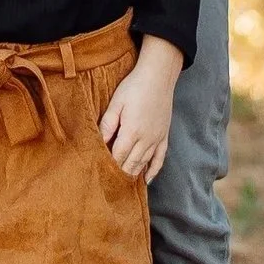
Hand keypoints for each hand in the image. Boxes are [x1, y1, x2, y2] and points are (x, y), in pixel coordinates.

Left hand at [101, 38, 182, 181]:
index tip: (98, 176)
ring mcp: (157, 139)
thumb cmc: (134, 87)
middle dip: (119, 175)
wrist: (159, 76)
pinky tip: (147, 180)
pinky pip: (160, 159)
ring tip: (122, 186)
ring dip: (133, 174)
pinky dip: (153, 171)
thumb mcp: (116, 103)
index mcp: (131, 132)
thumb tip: (98, 143)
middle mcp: (146, 140)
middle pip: (131, 164)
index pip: (118, 157)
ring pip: (144, 163)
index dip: (108, 167)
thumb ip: (107, 124)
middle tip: (108, 187)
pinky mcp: (164, 136)